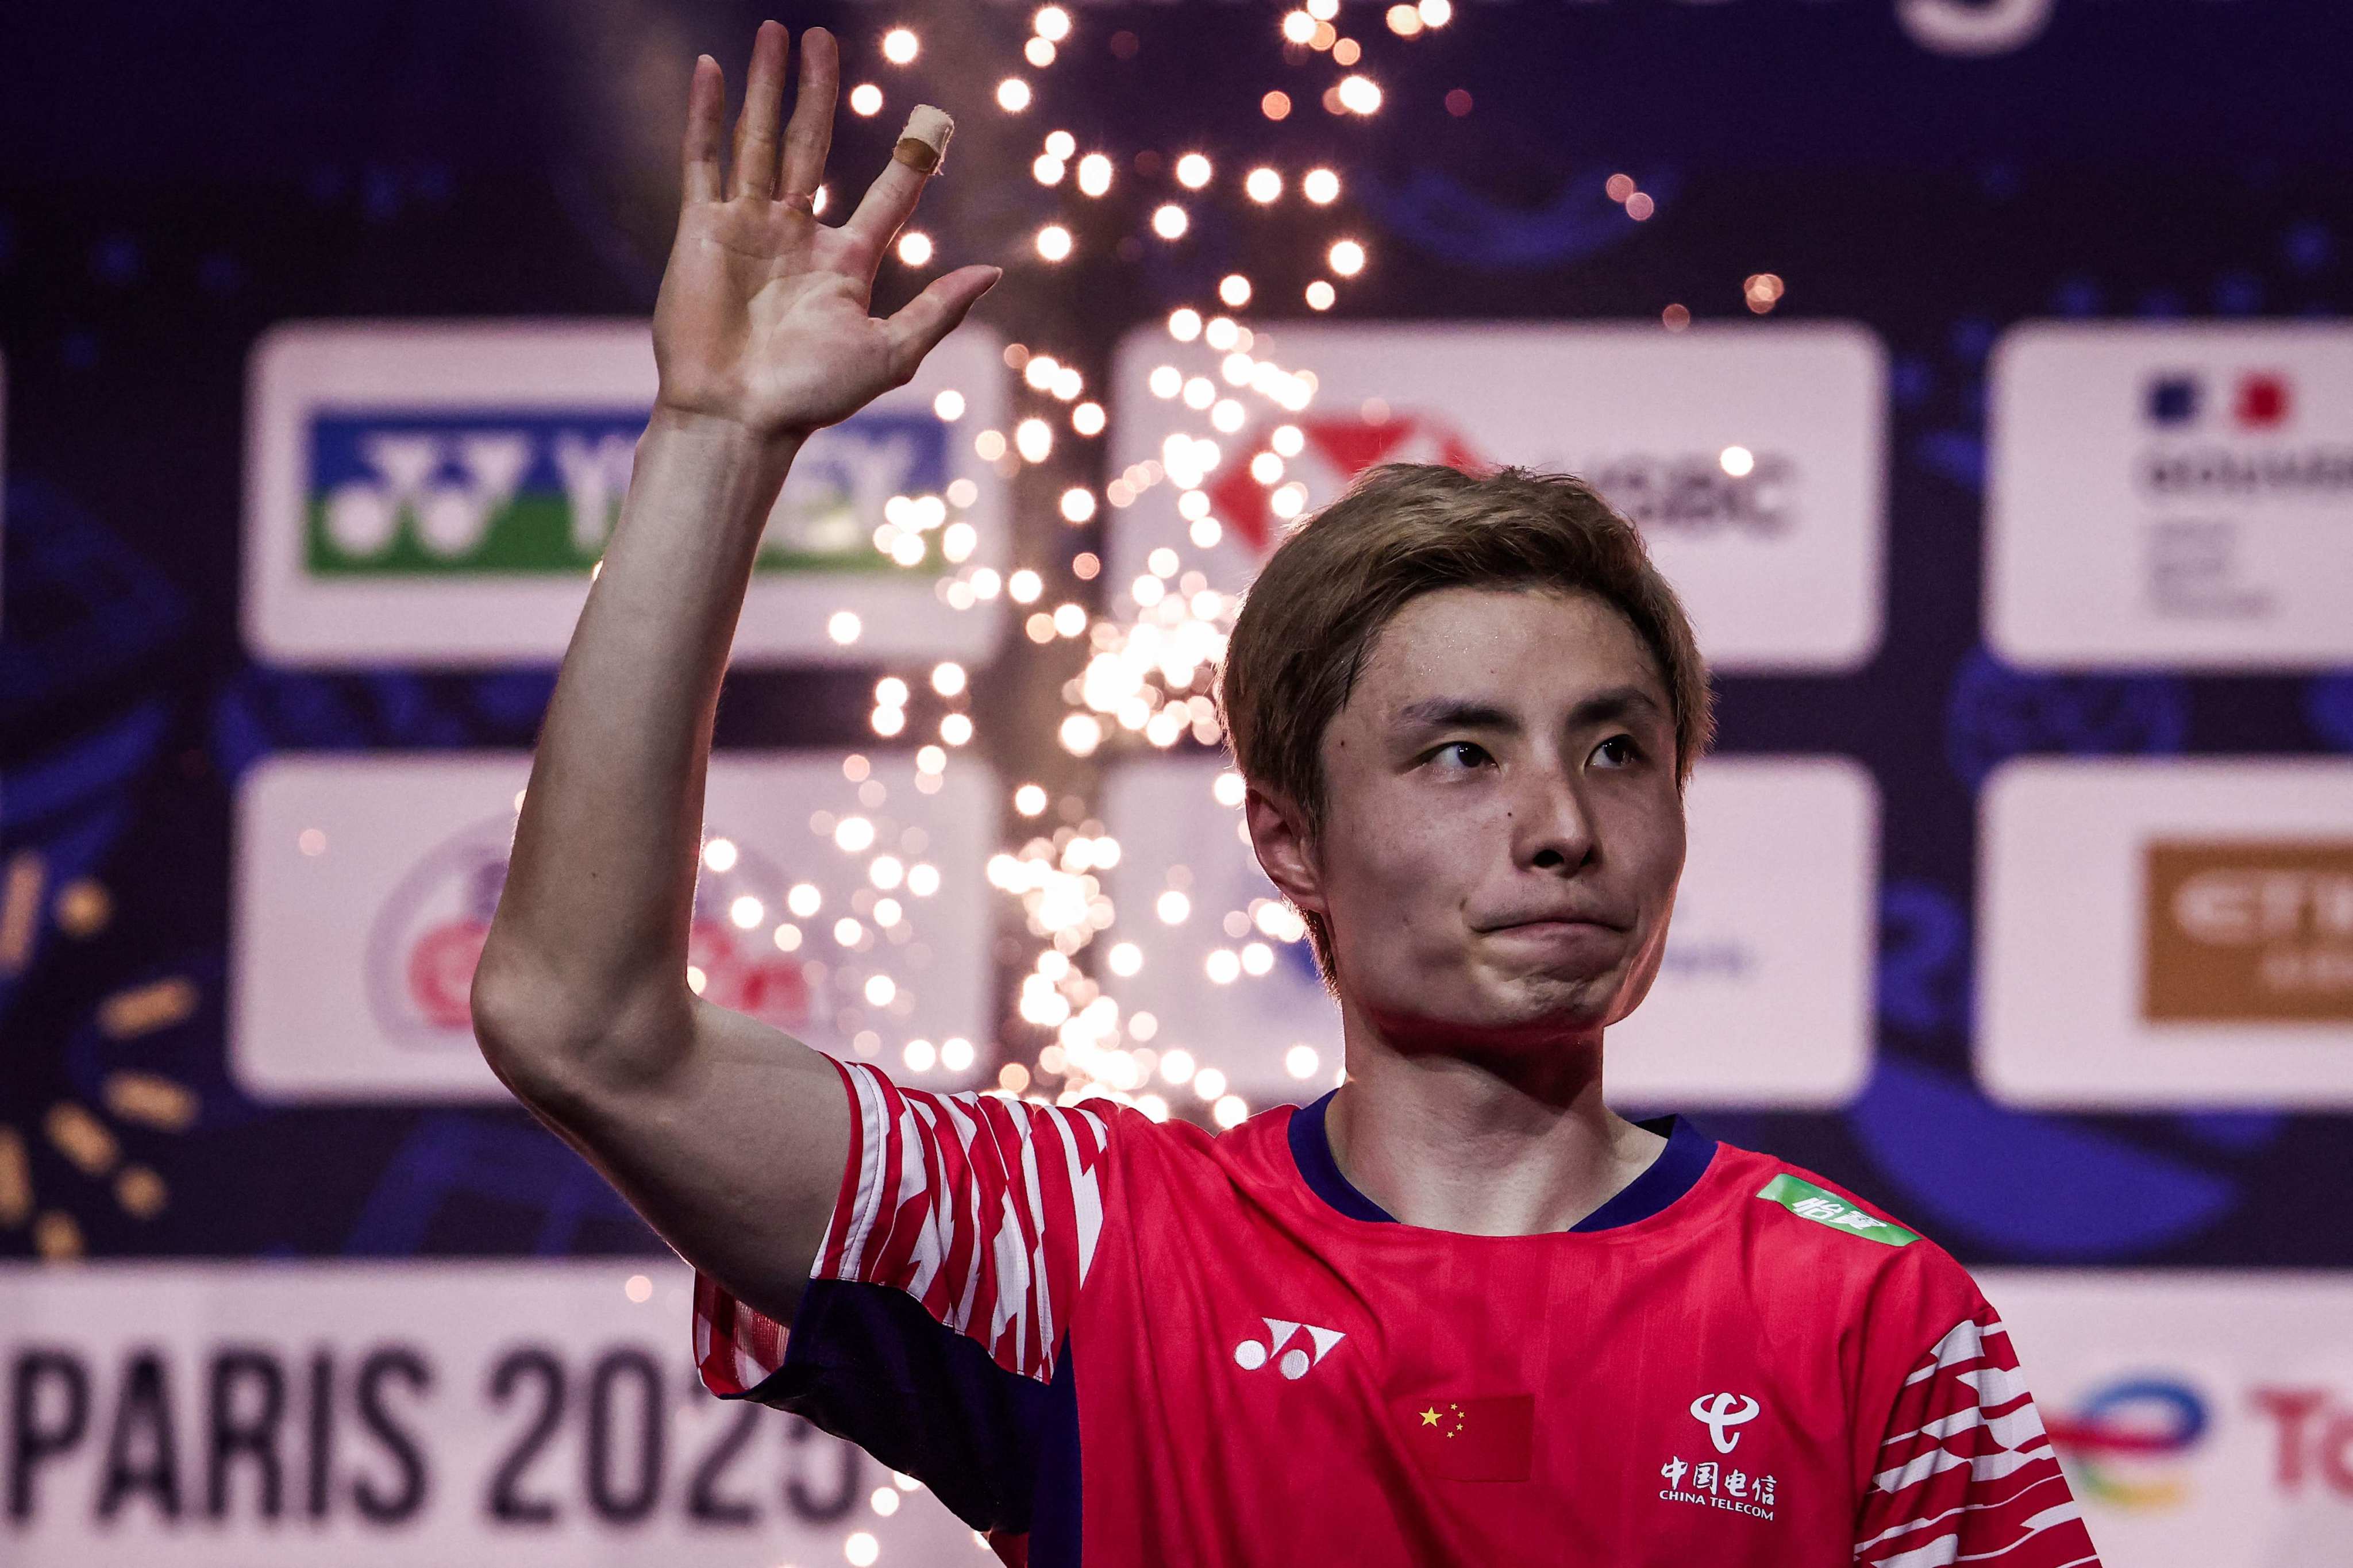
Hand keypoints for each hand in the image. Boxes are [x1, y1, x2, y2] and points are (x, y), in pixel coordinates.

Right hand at [650, 22, 999, 442]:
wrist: (738, 417)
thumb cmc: (813, 397)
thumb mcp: (891, 353)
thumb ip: (938, 309)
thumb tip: (994, 272)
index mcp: (848, 263)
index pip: (888, 196)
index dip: (912, 162)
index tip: (934, 122)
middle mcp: (798, 235)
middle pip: (812, 145)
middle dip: (817, 92)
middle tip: (820, 37)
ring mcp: (748, 227)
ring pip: (759, 139)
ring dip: (765, 86)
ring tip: (773, 32)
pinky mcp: (703, 230)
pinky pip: (704, 160)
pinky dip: (706, 116)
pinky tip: (713, 71)